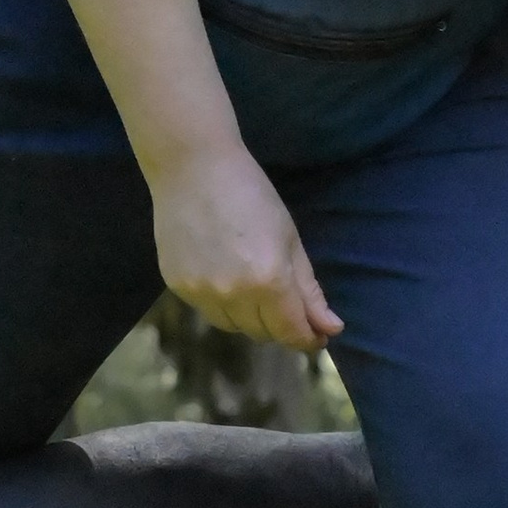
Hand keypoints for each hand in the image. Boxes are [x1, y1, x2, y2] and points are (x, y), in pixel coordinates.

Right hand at [153, 145, 342, 349]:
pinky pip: (208, 310)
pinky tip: (225, 274)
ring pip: (234, 327)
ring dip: (250, 318)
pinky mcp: (177, 287)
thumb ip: (309, 290)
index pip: (291, 332)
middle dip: (280, 326)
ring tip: (254, 286)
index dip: (308, 339)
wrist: (193, 167)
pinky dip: (223, 303)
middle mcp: (233, 294)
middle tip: (288, 306)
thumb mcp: (290, 240)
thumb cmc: (251, 195)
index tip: (317, 336)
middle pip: (263, 334)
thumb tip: (330, 328)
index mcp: (269, 281)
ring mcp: (201, 292)